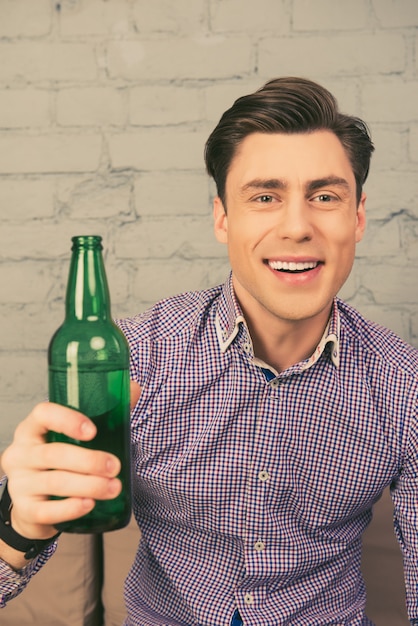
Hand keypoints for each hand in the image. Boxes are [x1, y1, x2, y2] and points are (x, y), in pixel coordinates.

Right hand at [1, 401, 121, 541]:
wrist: (36, 505)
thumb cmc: (62, 462)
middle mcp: (20, 453)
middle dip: (89, 461)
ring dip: (89, 485)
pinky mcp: (25, 510)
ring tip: (113, 487)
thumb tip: (134, 387)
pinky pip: (47, 510)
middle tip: (115, 466)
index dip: (67, 420)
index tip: (93, 431)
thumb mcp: (76, 436)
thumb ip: (105, 412)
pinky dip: (71, 508)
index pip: (43, 414)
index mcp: (32, 428)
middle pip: (53, 454)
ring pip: (54, 482)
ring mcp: (19, 483)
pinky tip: (89, 504)